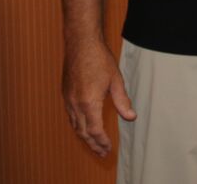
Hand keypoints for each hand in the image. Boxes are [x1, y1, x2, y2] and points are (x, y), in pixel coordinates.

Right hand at [62, 38, 135, 156]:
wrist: (80, 44)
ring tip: (94, 144)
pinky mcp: (66, 95)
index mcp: (89, 102)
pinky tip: (84, 127)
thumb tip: (131, 117)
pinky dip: (78, 126)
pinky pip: (71, 116)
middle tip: (102, 153)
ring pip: (75, 125)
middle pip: (83, 132)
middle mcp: (75, 104)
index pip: (95, 130)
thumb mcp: (116, 80)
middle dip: (93, 144)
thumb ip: (122, 101)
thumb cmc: (99, 59)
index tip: (108, 148)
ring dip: (84, 137)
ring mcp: (68, 100)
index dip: (102, 141)